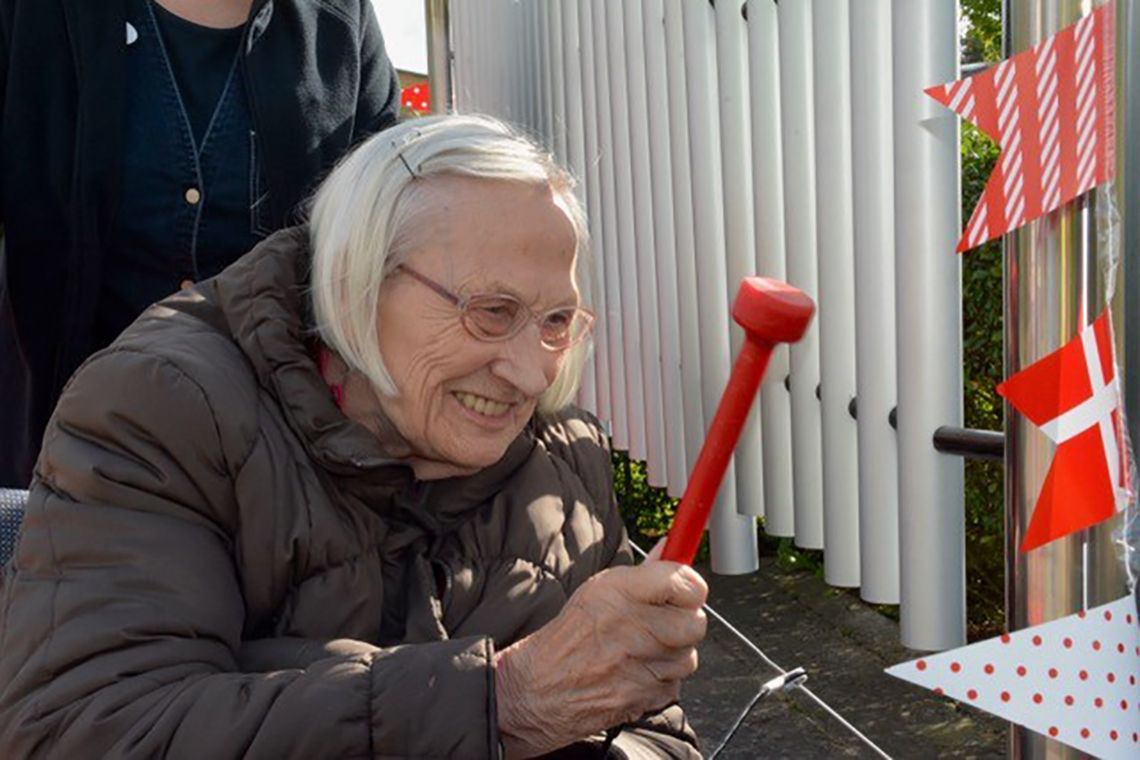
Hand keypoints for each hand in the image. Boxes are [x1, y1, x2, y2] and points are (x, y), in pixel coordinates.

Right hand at [494, 554, 707, 757]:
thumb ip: (644, 573)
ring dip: (674, 654)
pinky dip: (661, 680)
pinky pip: (674, 685)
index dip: (691, 586)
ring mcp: (640, 666)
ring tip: (645, 649)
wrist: (538, 689)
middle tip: (666, 621)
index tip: (686, 588)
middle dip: (685, 622)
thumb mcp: (599, 590)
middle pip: (695, 623)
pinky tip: (638, 672)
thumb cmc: (568, 637)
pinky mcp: (643, 697)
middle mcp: (633, 627)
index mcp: (620, 592)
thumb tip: (671, 550)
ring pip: (688, 657)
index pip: (685, 582)